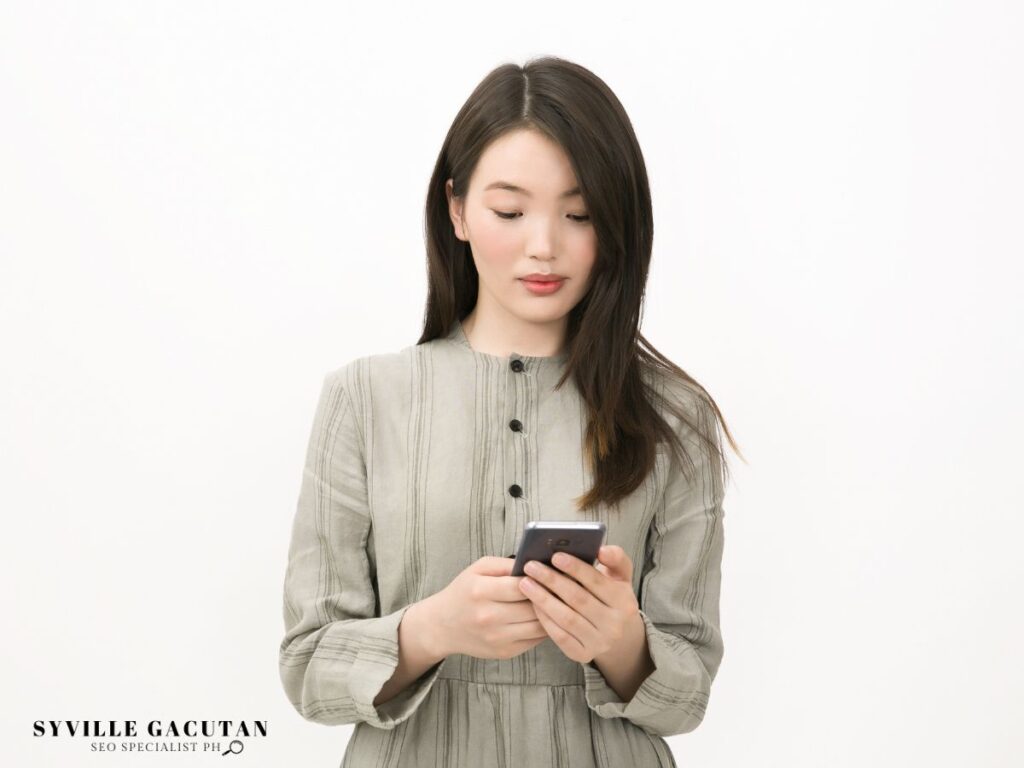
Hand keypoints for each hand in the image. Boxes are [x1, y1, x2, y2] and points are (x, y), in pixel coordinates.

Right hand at [430, 556, 548, 660]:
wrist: (442, 626)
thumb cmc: (463, 592)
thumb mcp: (478, 569)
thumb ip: (506, 564)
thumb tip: (534, 566)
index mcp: (481, 591)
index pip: (521, 585)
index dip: (539, 579)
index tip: (548, 574)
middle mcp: (488, 617)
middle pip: (532, 606)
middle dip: (547, 597)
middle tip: (557, 588)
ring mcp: (497, 638)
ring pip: (539, 625)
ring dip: (549, 614)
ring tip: (554, 603)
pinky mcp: (505, 652)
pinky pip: (535, 640)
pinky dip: (543, 628)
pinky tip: (543, 618)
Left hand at [518, 545, 639, 663]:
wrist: (617, 634)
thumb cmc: (612, 596)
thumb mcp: (620, 576)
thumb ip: (615, 558)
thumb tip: (602, 549)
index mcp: (624, 601)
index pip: (597, 582)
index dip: (575, 568)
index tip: (555, 556)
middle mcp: (615, 625)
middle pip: (578, 599)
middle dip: (552, 581)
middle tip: (531, 566)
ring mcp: (599, 642)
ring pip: (566, 618)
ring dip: (543, 599)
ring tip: (525, 583)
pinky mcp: (583, 655)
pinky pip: (560, 636)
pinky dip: (544, 619)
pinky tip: (533, 604)